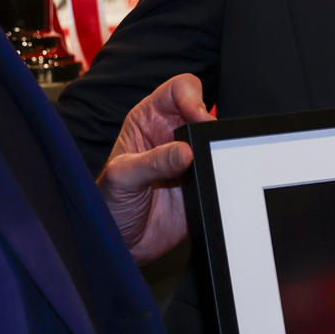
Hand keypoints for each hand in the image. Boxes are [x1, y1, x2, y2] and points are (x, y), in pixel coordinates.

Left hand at [98, 74, 214, 263]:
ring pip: (217, 143)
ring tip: (207, 168)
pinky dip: (226, 176)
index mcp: (149, 121)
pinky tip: (213, 184)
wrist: (121, 243)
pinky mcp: (204, 185)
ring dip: (218, 152)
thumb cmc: (108, 205)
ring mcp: (191, 161)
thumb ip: (151, 162)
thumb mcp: (121, 178)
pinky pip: (224, 174)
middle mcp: (172, 137)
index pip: (178, 90)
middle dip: (210, 125)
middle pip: (204, 112)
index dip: (191, 97)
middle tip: (207, 143)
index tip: (197, 116)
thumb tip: (184, 151)